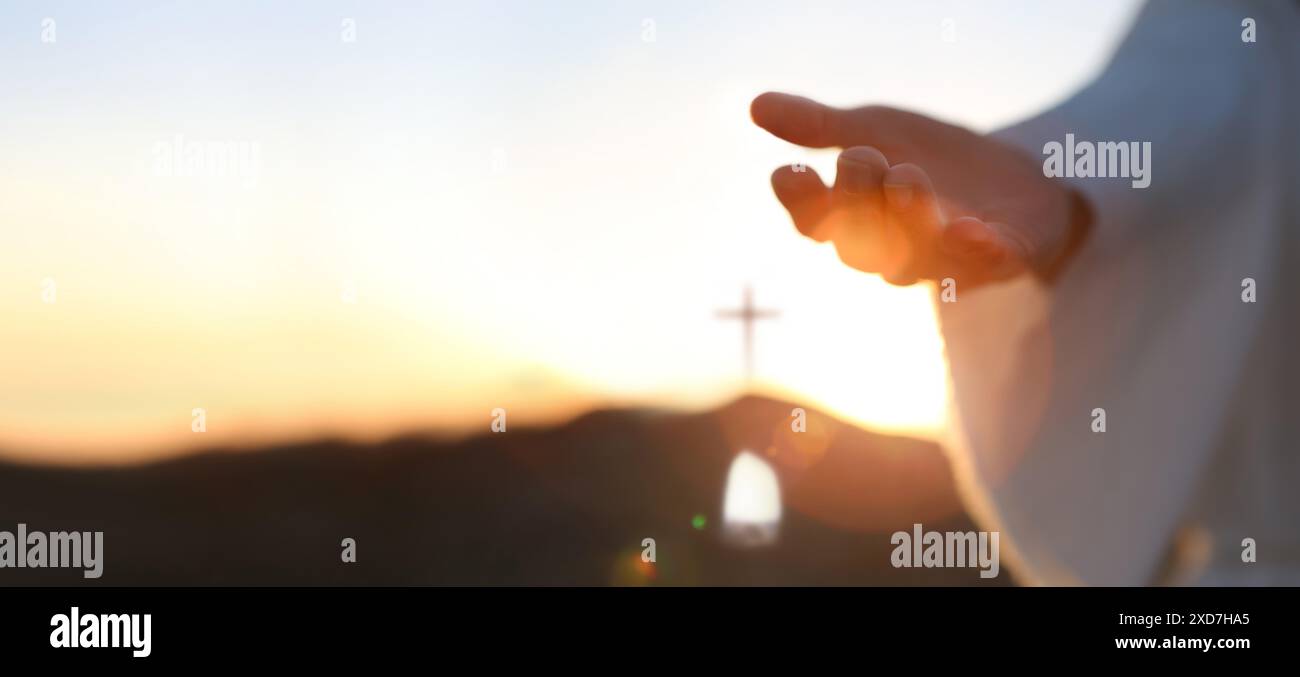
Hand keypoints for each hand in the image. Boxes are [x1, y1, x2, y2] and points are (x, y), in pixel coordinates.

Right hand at [751, 92, 1088, 287]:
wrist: (1020, 178)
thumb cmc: (933, 161)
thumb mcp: (876, 131)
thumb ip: (822, 127)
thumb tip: (757, 106)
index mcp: (858, 219)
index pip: (815, 223)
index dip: (802, 204)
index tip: (791, 173)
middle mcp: (892, 248)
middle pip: (858, 245)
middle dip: (857, 201)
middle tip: (863, 156)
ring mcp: (945, 257)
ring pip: (913, 259)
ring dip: (907, 220)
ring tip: (907, 177)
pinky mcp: (1001, 256)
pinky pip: (985, 263)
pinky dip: (977, 251)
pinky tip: (971, 229)